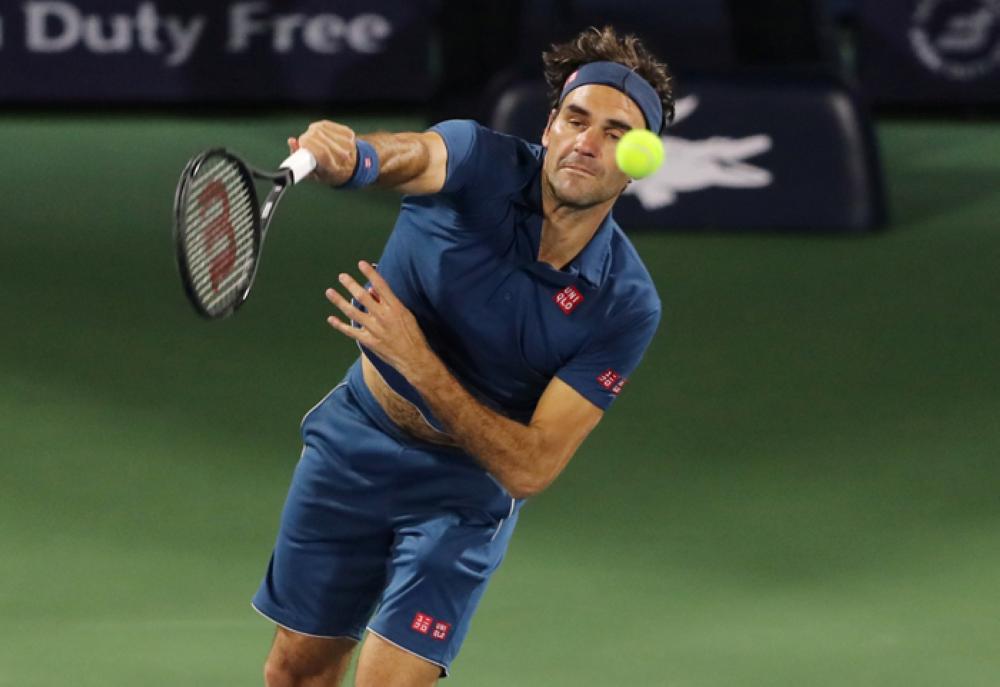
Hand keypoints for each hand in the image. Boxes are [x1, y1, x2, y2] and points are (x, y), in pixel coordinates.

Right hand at [288, 120, 357, 185]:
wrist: (351, 169)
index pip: (322, 152)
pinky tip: (319, 133)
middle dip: (307, 137)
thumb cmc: (326, 173)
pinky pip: (327, 124)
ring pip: (322, 128)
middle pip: (320, 137)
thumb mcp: (311, 173)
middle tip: (304, 142)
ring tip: (311, 139)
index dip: (308, 143)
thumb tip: (291, 141)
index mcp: (334, 169)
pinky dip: (319, 127)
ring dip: (312, 131)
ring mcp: (348, 144)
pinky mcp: (348, 133)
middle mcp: (343, 156)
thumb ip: (298, 160)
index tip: (300, 142)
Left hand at [325, 261, 433, 379]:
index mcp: (394, 307)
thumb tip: (372, 290)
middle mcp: (382, 316)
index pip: (381, 286)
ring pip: (352, 312)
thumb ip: (388, 302)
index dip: (370, 273)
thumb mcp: (406, 314)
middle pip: (363, 297)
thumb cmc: (413, 334)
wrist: (413, 358)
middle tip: (341, 276)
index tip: (361, 264)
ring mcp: (374, 329)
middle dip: (351, 285)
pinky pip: (350, 331)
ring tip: (330, 292)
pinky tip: (331, 319)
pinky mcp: (368, 340)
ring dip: (339, 301)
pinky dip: (339, 325)